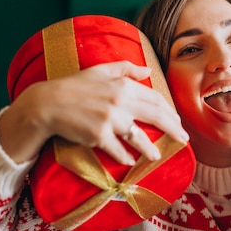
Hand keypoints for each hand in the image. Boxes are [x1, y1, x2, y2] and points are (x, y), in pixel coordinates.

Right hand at [0, 61, 188, 164]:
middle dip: (173, 129)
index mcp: (123, 84)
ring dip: (150, 149)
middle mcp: (120, 101)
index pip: (155, 97)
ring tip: (157, 157)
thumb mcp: (100, 70)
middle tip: (183, 139)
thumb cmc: (74, 86)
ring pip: (139, 137)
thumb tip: (148, 71)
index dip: (169, 110)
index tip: (177, 120)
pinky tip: (130, 162)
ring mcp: (110, 119)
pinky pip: (118, 150)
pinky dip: (125, 157)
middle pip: (155, 116)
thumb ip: (126, 68)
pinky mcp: (98, 136)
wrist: (47, 103)